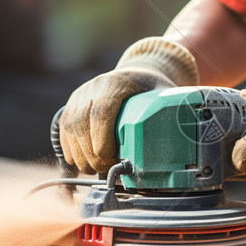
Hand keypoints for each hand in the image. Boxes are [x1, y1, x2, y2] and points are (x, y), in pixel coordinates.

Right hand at [59, 37, 198, 173]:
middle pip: (82, 123)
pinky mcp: (72, 105)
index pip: (102, 111)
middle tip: (106, 170)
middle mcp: (94, 87)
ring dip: (80, 155)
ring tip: (95, 169)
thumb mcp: (164, 97)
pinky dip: (70, 150)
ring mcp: (80, 95)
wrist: (136, 74)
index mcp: (117, 83)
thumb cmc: (153, 90)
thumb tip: (180, 144)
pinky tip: (81, 163)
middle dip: (91, 153)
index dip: (101, 138)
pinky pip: (64, 130)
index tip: (109, 159)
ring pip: (70, 129)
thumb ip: (169, 115)